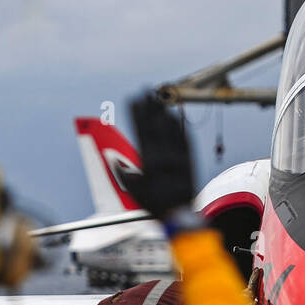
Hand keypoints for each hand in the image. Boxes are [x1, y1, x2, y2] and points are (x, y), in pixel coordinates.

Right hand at [120, 93, 195, 225]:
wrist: (180, 214)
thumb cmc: (155, 205)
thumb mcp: (135, 192)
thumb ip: (125, 175)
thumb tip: (114, 162)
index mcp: (149, 161)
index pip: (141, 130)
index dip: (136, 113)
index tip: (132, 100)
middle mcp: (164, 155)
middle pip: (155, 124)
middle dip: (148, 106)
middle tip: (144, 91)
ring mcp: (179, 155)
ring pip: (170, 127)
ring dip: (162, 111)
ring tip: (157, 99)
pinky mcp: (190, 158)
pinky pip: (183, 137)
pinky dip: (177, 125)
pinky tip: (173, 116)